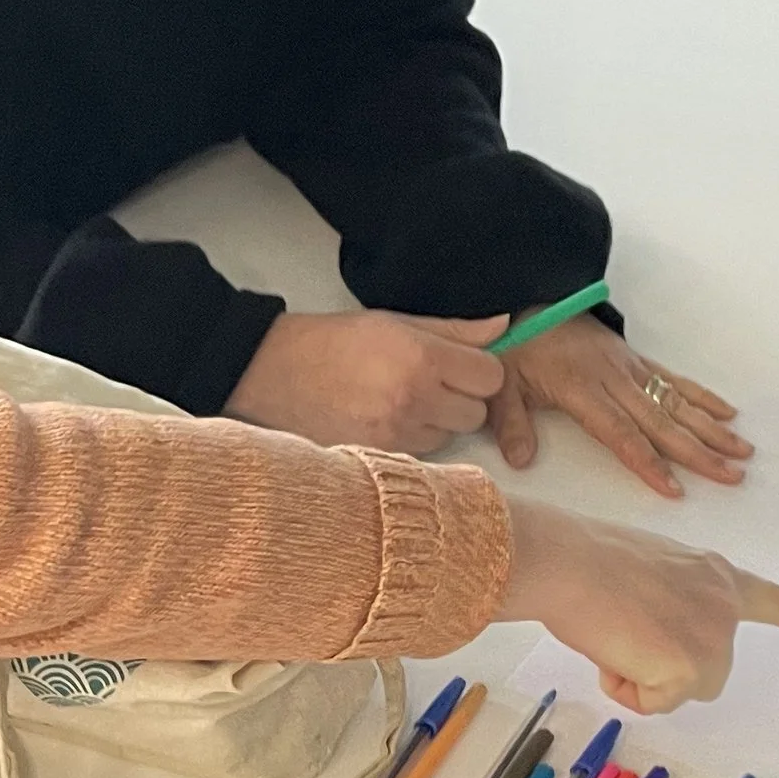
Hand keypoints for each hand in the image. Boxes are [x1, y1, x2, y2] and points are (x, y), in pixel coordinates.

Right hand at [226, 309, 510, 455]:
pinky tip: (385, 418)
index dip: (479, 370)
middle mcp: (414, 398)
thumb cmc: (335, 342)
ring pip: (450, 436)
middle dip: (462, 398)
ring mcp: (397, 432)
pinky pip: (421, 453)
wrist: (276, 372)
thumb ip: (454, 329)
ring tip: (401, 400)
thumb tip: (502, 326)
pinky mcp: (380, 454)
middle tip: (430, 383)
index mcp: (422, 357)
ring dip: (437, 421)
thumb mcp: (396, 323)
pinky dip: (412, 438)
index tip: (462, 365)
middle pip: (476, 412)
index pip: (490, 377)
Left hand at [490, 314, 750, 495]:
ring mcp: (630, 368)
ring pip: (677, 403)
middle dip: (699, 453)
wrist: (527, 301)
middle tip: (732, 476)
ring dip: (712, 429)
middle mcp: (615, 380)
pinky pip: (674, 380)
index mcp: (582, 390)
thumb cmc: (514, 348)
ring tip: (743, 452)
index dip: (648, 462)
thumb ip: (511, 424)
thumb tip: (520, 460)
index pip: (621, 434)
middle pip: (662, 423)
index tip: (675, 488)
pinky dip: (703, 397)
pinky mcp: (636, 359)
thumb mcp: (501, 387)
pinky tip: (728, 413)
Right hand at [497, 496, 778, 713]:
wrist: (569, 562)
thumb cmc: (588, 561)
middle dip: (664, 667)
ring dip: (643, 678)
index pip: (771, 599)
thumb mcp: (649, 572)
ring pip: (682, 690)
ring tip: (615, 635)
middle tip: (623, 629)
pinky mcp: (692, 668)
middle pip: (708, 671)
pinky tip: (613, 649)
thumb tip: (648, 637)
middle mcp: (724, 606)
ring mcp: (713, 638)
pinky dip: (627, 689)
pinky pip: (655, 703)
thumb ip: (672, 602)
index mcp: (714, 576)